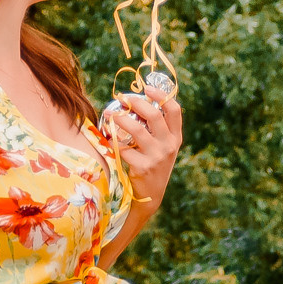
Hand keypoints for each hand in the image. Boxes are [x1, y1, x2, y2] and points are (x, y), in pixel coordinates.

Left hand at [103, 79, 182, 207]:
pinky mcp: (142, 167)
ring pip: (136, 129)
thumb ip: (158, 129)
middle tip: (124, 98)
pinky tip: (107, 137)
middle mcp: (169, 145)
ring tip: (109, 114)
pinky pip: (124, 148)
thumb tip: (138, 101)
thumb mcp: (163, 147)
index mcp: (175, 137)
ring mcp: (156, 157)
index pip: (174, 110)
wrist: (151, 195)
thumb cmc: (154, 165)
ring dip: (120, 118)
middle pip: (154, 115)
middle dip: (136, 102)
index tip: (147, 88)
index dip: (161, 95)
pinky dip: (114, 141)